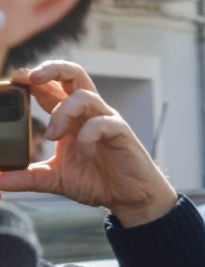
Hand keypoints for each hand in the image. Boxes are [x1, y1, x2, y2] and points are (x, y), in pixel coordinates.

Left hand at [0, 61, 175, 225]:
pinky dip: (88, 135)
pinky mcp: (121, 132)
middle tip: (30, 79)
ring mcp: (106, 120)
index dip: (32, 80)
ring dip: (63, 112)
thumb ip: (26, 177)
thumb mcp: (54, 179)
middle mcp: (88, 113)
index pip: (51, 88)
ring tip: (53, 136)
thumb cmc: (96, 181)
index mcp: (71, 118)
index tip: (13, 81)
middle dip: (51, 69)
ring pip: (85, 96)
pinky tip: (84, 152)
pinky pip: (103, 123)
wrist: (129, 197)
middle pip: (73, 74)